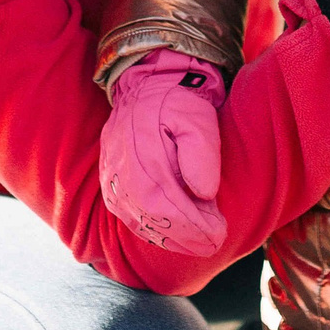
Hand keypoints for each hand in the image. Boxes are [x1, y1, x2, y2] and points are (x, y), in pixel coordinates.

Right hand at [100, 51, 227, 256]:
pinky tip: (177, 235)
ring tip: (200, 240)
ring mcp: (112, 181)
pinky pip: (130, 217)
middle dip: (186, 238)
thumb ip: (202, 155)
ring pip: (140, 222)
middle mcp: (122, 172)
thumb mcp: (198, 119)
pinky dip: (154, 230)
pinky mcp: (111, 185)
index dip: (193, 227)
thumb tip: (203, 193)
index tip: (218, 234)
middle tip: (214, 242)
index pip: (167, 206)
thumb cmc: (177, 103)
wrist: (146, 88)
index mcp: (143, 155)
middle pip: (153, 219)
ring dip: (172, 238)